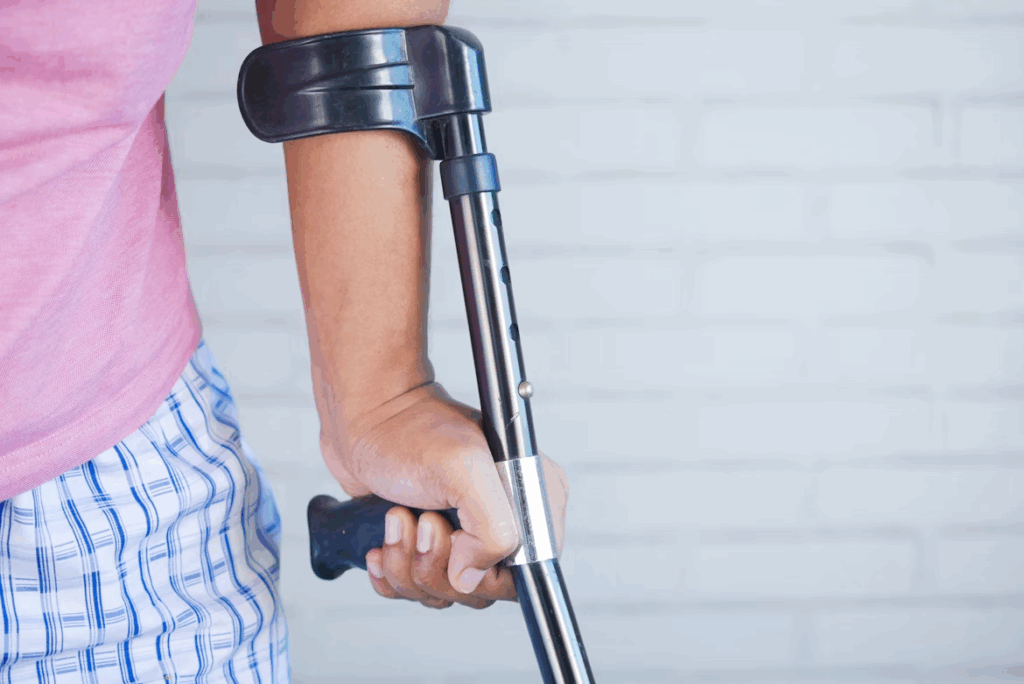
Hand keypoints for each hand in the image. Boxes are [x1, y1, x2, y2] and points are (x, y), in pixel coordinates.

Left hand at [319, 381, 568, 609]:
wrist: (364, 419)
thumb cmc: (411, 431)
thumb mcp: (462, 468)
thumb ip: (491, 528)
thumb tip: (470, 578)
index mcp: (532, 500)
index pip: (527, 573)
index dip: (484, 571)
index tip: (451, 535)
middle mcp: (506, 520)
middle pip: (482, 589)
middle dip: (436, 565)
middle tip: (421, 520)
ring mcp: (467, 535)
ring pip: (446, 592)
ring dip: (408, 564)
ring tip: (397, 518)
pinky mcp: (431, 545)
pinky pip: (417, 590)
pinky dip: (392, 573)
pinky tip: (383, 540)